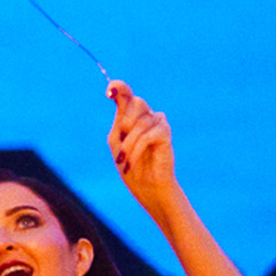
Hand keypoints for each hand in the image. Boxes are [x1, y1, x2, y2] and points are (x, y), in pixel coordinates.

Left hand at [107, 80, 179, 211]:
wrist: (146, 187)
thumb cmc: (129, 165)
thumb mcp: (117, 141)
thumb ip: (118, 118)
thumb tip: (116, 94)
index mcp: (132, 115)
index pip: (126, 94)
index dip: (119, 88)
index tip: (109, 91)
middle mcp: (147, 115)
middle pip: (136, 102)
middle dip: (125, 122)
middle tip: (121, 140)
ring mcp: (158, 122)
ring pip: (140, 122)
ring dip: (128, 145)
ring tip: (124, 161)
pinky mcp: (165, 133)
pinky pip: (147, 135)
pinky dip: (136, 150)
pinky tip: (131, 162)